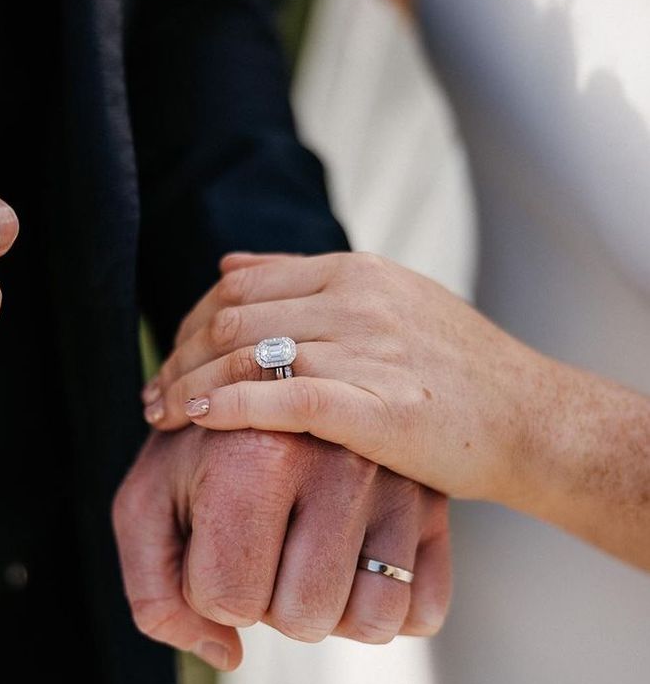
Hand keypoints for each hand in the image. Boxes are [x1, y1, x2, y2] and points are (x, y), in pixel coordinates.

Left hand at [112, 424, 450, 670]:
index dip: (209, 591)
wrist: (270, 392)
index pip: (229, 601)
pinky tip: (355, 568)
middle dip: (271, 605)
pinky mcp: (436, 508)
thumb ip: (154, 593)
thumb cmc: (202, 456)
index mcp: (256, 457)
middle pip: (304, 619)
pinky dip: (390, 608)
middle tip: (267, 551)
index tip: (216, 544)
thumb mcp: (147, 507)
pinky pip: (424, 612)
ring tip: (310, 559)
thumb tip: (229, 656)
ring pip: (373, 621)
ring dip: (333, 612)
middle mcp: (339, 464)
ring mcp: (398, 486)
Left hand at [142, 251, 542, 505]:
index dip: (189, 323)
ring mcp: (366, 349)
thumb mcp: (390, 303)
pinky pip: (282, 396)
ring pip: (246, 354)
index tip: (171, 360)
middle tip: (153, 396)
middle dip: (177, 357)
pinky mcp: (376, 405)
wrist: (530, 419)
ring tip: (161, 416)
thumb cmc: (458, 373)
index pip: (239, 285)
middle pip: (230, 318)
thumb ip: (308, 282)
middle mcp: (355, 301)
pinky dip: (229, 405)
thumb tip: (230, 263)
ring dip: (189, 385)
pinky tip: (199, 420)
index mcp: (354, 273)